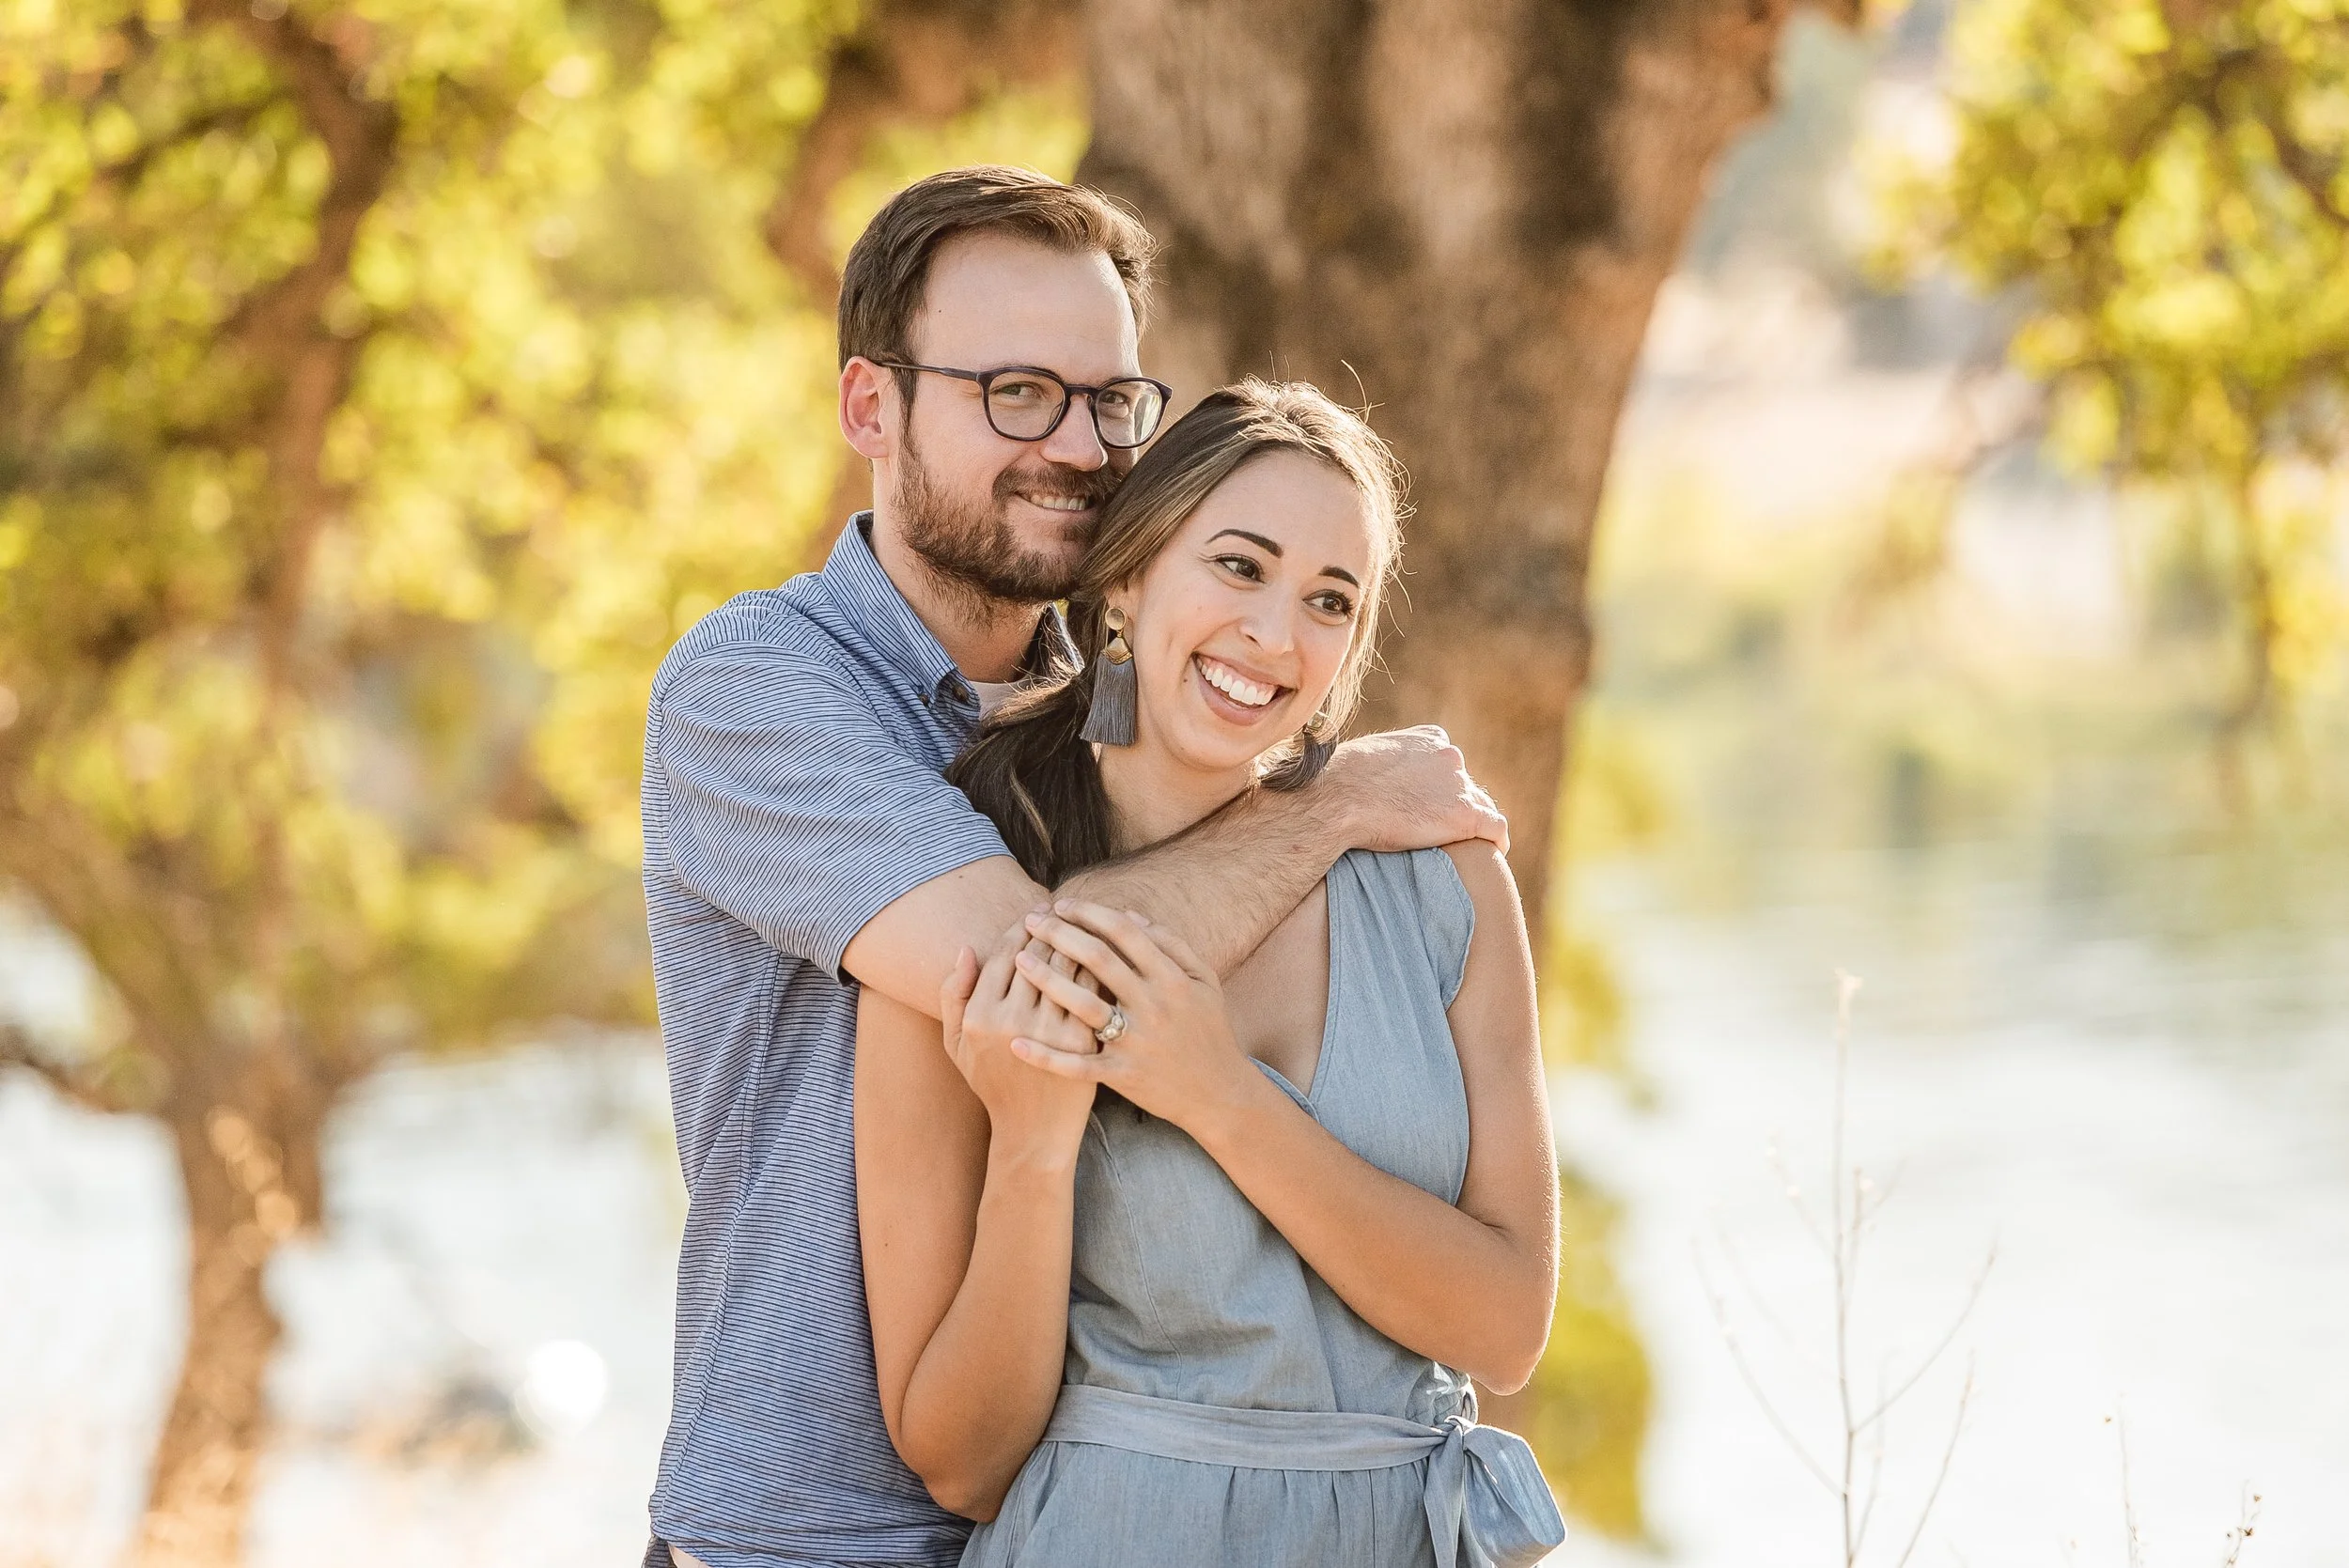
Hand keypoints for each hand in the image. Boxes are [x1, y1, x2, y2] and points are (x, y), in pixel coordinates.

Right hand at [939, 927, 1097, 1168]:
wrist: (1034, 1130)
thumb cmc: (993, 1082)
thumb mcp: (957, 1043)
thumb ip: (953, 994)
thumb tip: (965, 948)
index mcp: (981, 1016)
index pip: (1004, 953)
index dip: (1020, 928)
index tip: (1033, 916)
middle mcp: (1013, 1020)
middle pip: (1038, 954)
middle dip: (1051, 927)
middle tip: (1061, 913)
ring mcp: (1050, 1030)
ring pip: (1068, 966)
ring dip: (1077, 940)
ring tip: (1083, 928)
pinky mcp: (1082, 1040)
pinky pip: (1091, 989)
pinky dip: (1097, 968)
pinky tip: (1102, 957)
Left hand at [1005, 902, 1258, 1132]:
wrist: (1220, 1093)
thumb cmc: (1209, 1030)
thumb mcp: (1204, 981)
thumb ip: (1172, 945)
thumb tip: (1131, 916)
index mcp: (1172, 979)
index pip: (1125, 934)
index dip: (1090, 914)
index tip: (1063, 905)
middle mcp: (1153, 1007)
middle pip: (1098, 960)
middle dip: (1060, 934)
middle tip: (1032, 919)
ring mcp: (1136, 1043)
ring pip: (1083, 1005)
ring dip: (1047, 979)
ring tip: (1020, 959)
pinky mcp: (1123, 1076)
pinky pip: (1078, 1065)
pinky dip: (1046, 1057)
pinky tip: (1017, 1043)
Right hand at [1322, 725, 1506, 854]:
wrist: (1339, 800)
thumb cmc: (1338, 783)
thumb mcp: (1364, 758)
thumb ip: (1384, 764)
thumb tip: (1372, 779)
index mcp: (1428, 738)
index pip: (1446, 765)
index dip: (1439, 790)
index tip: (1427, 809)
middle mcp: (1450, 756)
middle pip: (1464, 786)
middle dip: (1454, 807)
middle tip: (1439, 834)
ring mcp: (1459, 785)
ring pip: (1481, 806)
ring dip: (1474, 825)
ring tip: (1465, 848)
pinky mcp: (1466, 814)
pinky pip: (1496, 828)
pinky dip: (1497, 841)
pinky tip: (1493, 854)